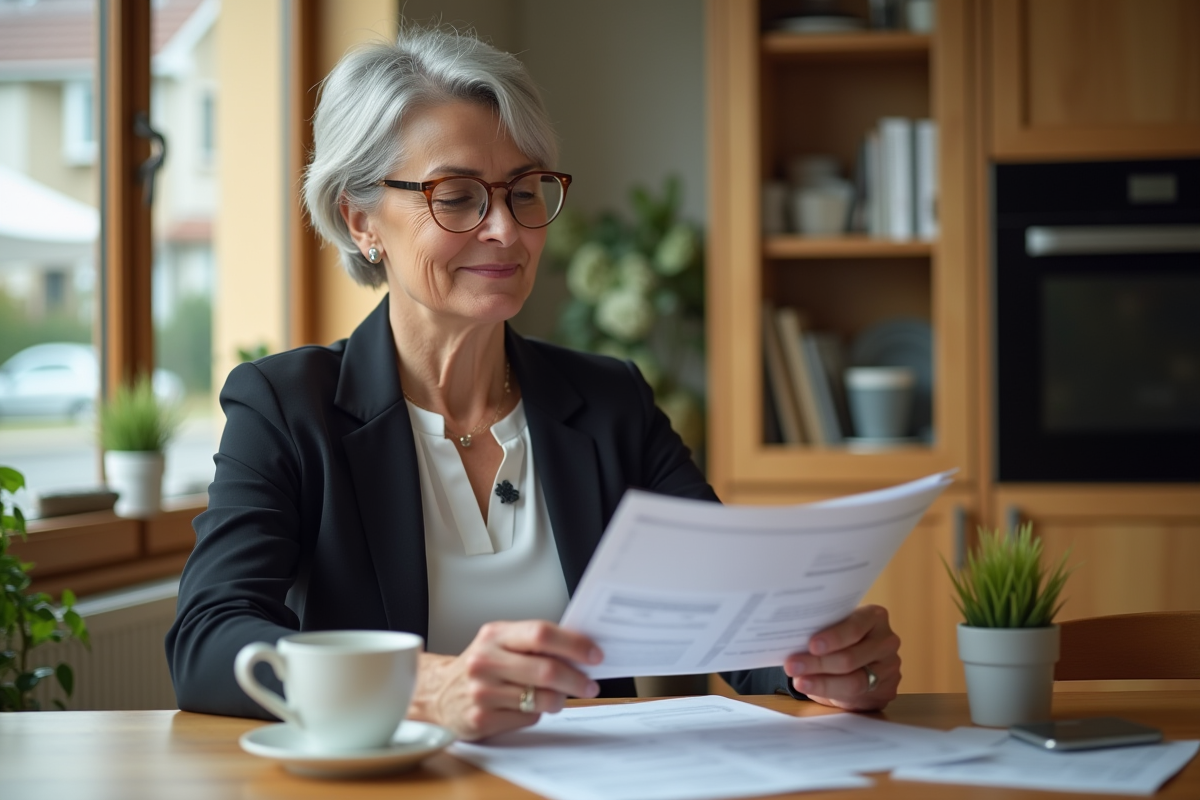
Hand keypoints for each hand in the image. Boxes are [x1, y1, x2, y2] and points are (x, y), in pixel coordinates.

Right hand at [407, 620, 602, 740]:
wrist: (440, 693)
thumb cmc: (482, 666)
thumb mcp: (501, 643)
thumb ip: (534, 643)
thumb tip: (580, 649)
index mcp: (495, 635)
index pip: (542, 633)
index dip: (574, 644)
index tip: (594, 654)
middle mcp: (485, 661)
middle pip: (546, 669)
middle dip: (576, 679)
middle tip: (590, 684)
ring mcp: (482, 692)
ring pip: (541, 698)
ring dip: (559, 699)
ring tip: (559, 696)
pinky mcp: (482, 719)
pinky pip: (527, 718)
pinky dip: (536, 713)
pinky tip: (529, 706)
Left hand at [783, 605, 900, 710]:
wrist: (863, 663)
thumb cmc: (843, 640)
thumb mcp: (836, 629)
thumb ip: (824, 629)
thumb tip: (791, 636)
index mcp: (874, 617)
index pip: (855, 627)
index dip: (833, 637)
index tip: (811, 645)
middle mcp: (886, 640)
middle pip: (851, 657)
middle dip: (818, 663)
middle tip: (792, 665)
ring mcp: (890, 666)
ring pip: (855, 680)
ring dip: (822, 682)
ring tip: (799, 681)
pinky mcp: (888, 688)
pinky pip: (857, 695)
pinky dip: (830, 692)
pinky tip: (812, 688)